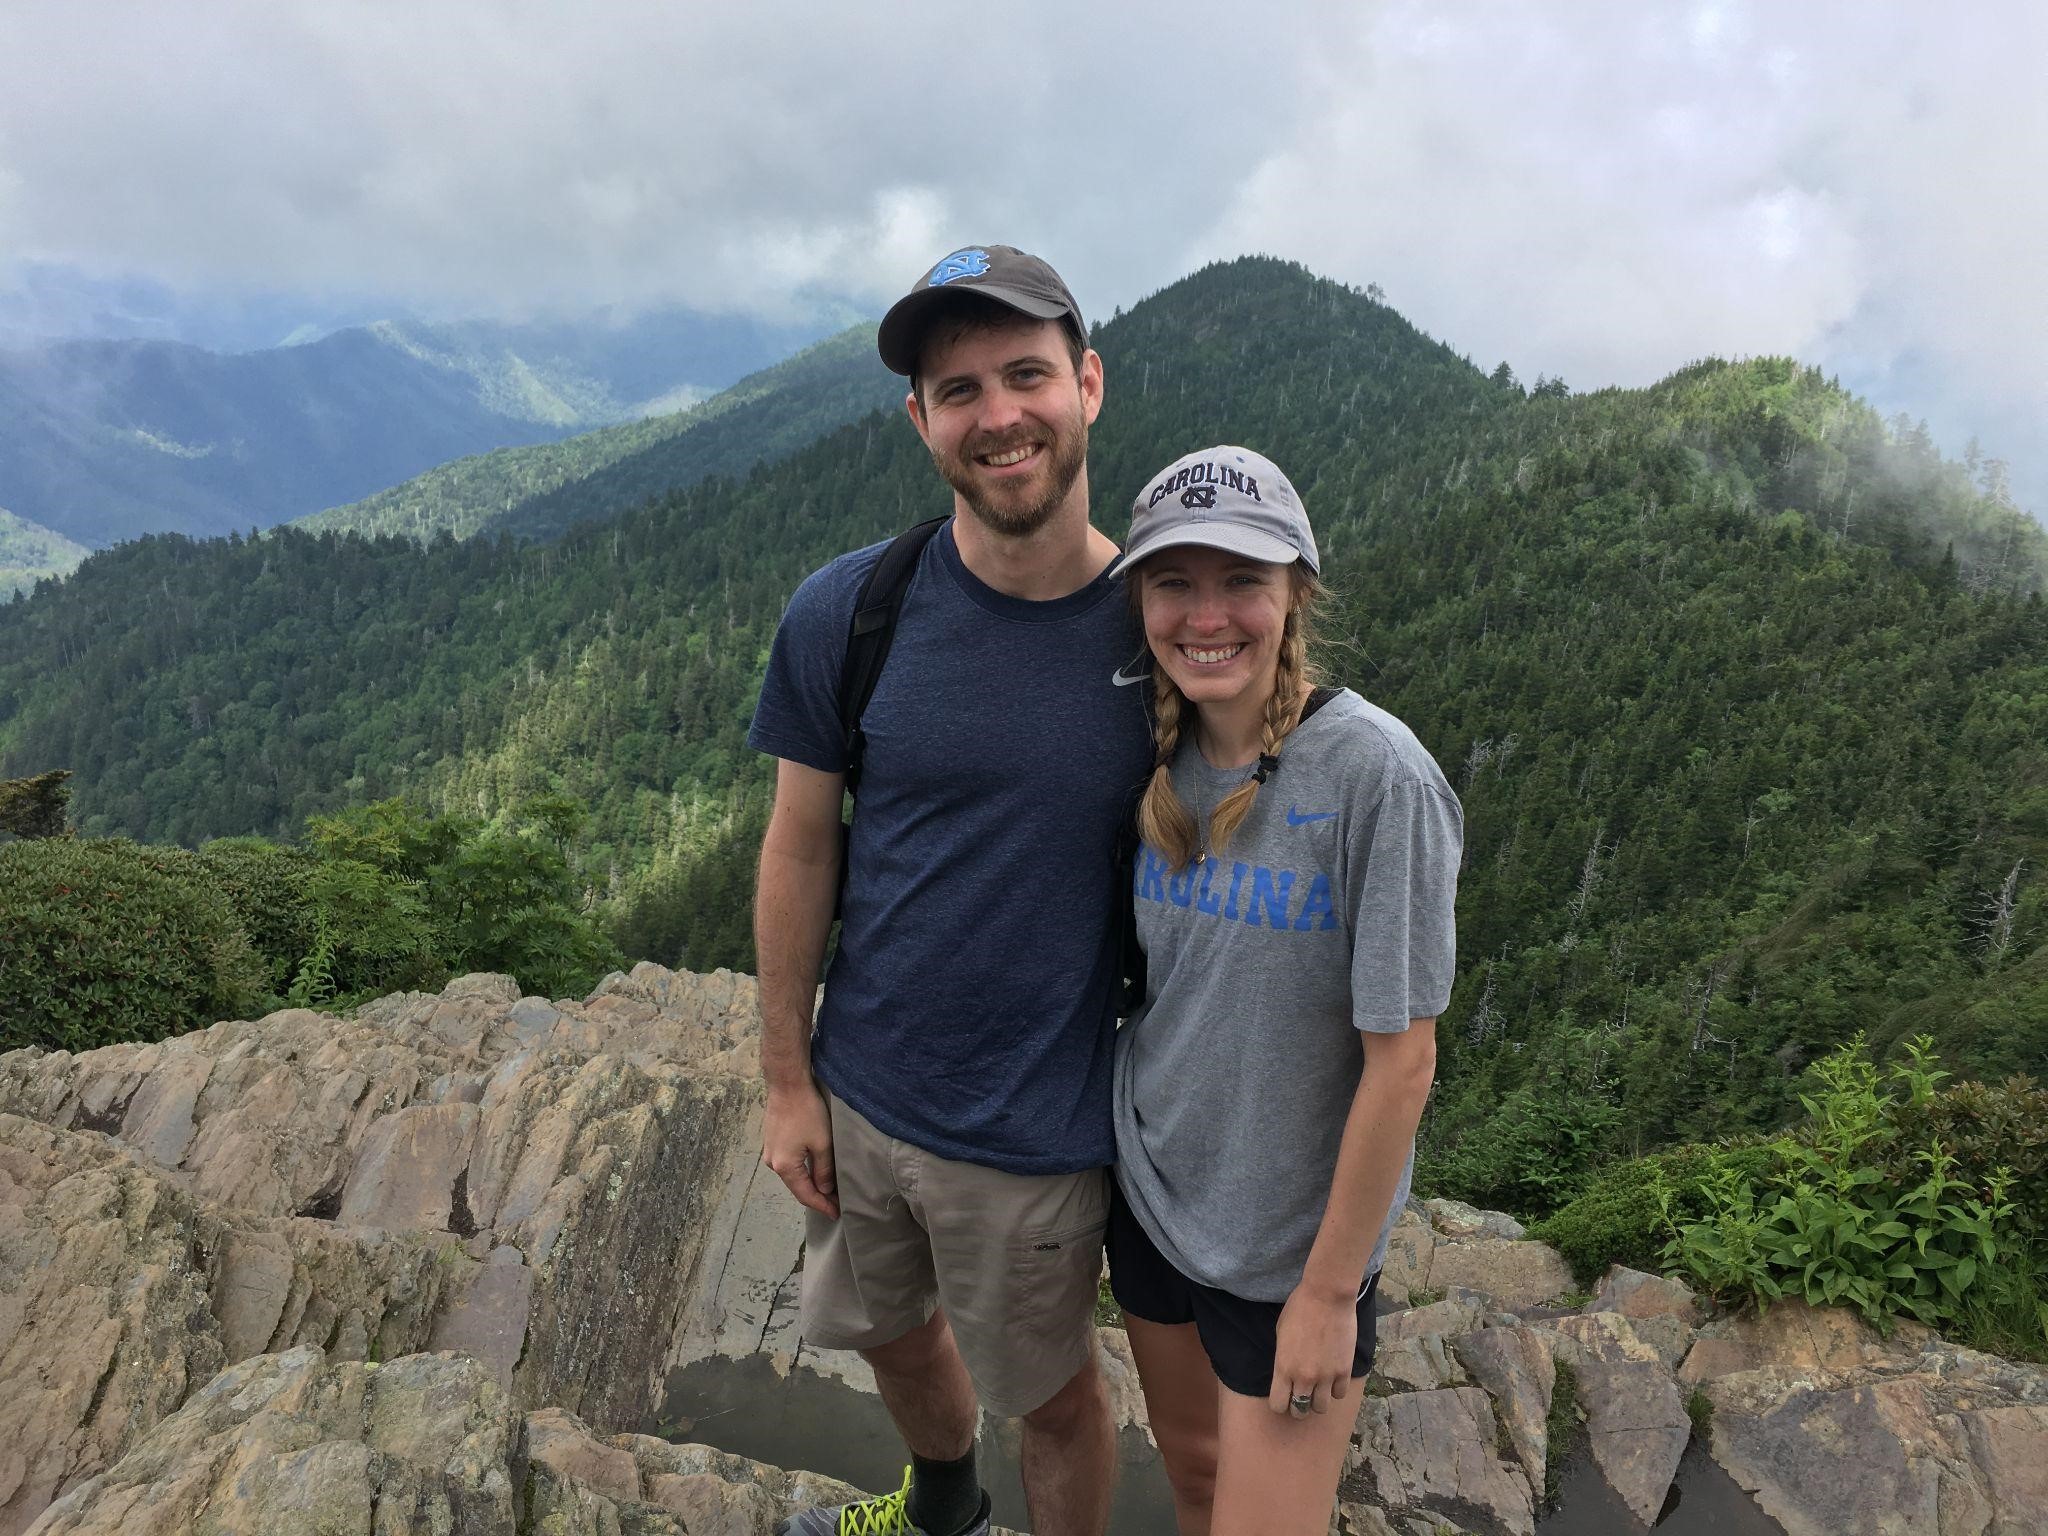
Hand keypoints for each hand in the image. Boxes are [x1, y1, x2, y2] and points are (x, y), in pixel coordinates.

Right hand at [763, 1082, 838, 1218]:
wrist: (787, 1085)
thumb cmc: (806, 1112)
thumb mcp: (822, 1143)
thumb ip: (823, 1170)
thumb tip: (824, 1190)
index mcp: (785, 1167)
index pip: (806, 1195)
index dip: (822, 1206)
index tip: (837, 1214)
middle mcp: (773, 1163)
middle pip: (797, 1187)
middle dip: (816, 1197)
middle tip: (835, 1204)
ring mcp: (770, 1152)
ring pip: (792, 1176)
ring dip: (809, 1184)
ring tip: (827, 1190)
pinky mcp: (772, 1142)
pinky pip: (788, 1164)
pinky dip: (801, 1171)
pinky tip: (812, 1171)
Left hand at [1267, 1282, 1357, 1417]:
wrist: (1327, 1296)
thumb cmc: (1299, 1309)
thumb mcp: (1280, 1334)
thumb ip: (1283, 1360)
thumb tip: (1286, 1374)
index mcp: (1283, 1368)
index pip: (1278, 1405)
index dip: (1280, 1403)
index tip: (1284, 1395)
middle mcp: (1303, 1378)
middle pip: (1299, 1411)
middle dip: (1298, 1406)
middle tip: (1301, 1395)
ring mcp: (1326, 1376)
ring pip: (1321, 1408)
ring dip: (1318, 1400)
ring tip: (1319, 1388)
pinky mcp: (1344, 1371)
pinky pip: (1339, 1395)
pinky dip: (1336, 1390)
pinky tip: (1333, 1378)